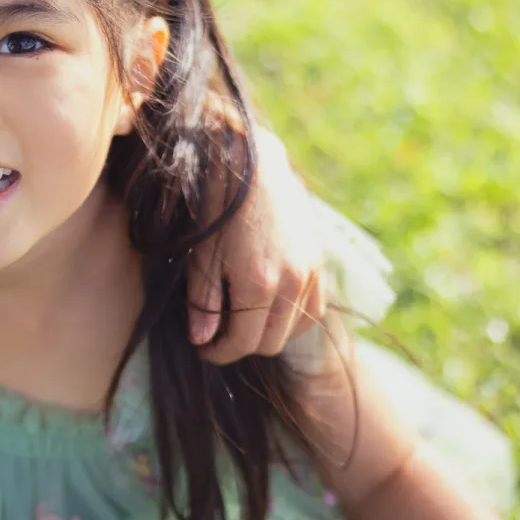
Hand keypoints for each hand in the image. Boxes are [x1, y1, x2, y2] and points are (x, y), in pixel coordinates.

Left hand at [188, 124, 326, 362]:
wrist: (253, 167)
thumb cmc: (218, 209)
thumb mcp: (201, 255)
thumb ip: (204, 301)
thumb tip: (202, 339)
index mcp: (258, 283)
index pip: (243, 343)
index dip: (219, 353)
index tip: (203, 349)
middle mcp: (291, 283)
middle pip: (269, 343)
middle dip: (240, 345)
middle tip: (216, 335)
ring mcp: (310, 273)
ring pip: (292, 331)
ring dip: (266, 333)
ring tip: (238, 319)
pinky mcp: (318, 264)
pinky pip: (312, 311)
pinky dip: (291, 319)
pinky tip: (267, 308)